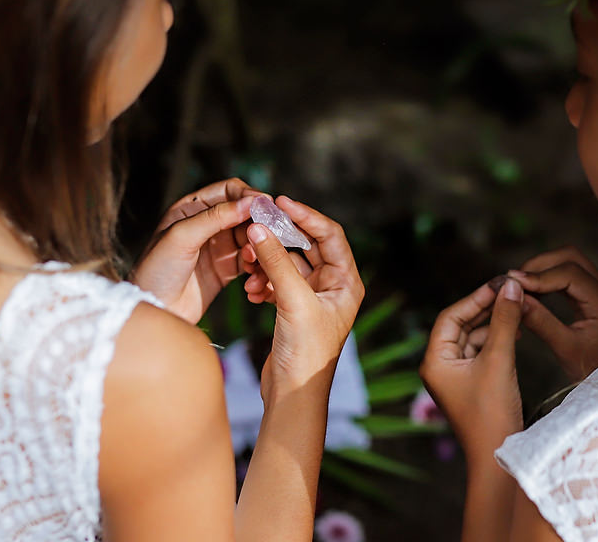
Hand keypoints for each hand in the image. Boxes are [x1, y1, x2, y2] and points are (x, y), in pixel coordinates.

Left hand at [133, 178, 264, 323]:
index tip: (266, 205)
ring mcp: (218, 247)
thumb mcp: (182, 237)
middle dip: (259, 221)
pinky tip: (253, 272)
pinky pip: (250, 259)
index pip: (228, 190)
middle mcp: (207, 224)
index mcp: (192, 208)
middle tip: (273, 231)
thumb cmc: (157, 270)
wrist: (154, 311)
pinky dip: (256, 263)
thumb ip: (215, 217)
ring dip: (258, 244)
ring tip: (253, 257)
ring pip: (250, 236)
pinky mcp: (226, 269)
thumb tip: (250, 202)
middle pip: (244, 212)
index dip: (248, 195)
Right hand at [247, 197, 364, 401]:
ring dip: (268, 262)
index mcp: (347, 282)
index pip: (330, 234)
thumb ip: (276, 262)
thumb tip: (259, 227)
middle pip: (306, 246)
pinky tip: (251, 291)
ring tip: (250, 269)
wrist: (292, 394)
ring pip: (288, 263)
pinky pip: (277, 281)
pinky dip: (263, 281)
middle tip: (256, 227)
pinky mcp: (294, 308)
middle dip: (280, 239)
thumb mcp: (292, 301)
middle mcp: (334, 286)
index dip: (306, 215)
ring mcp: (314, 297)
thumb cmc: (306, 353)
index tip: (280, 202)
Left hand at [420, 279, 525, 461]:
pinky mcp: (473, 382)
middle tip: (512, 290)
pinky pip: (483, 351)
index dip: (475, 298)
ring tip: (519, 307)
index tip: (500, 283)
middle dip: (487, 307)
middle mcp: (440, 365)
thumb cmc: (493, 414)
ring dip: (495, 322)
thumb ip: (504, 321)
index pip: (451, 316)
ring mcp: (456, 375)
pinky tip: (517, 329)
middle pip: (462, 324)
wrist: (499, 456)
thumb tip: (511, 287)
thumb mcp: (499, 361)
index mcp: (434, 360)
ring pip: (474, 337)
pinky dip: (498, 338)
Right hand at [510, 247, 597, 381]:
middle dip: (540, 264)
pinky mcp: (593, 293)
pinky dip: (548, 276)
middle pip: (571, 257)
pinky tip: (533, 291)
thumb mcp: (564, 349)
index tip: (513, 282)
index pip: (570, 273)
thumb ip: (541, 322)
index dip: (539, 275)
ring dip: (543, 268)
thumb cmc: (590, 369)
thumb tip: (516, 298)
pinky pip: (569, 273)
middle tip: (515, 281)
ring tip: (521, 285)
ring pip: (569, 260)